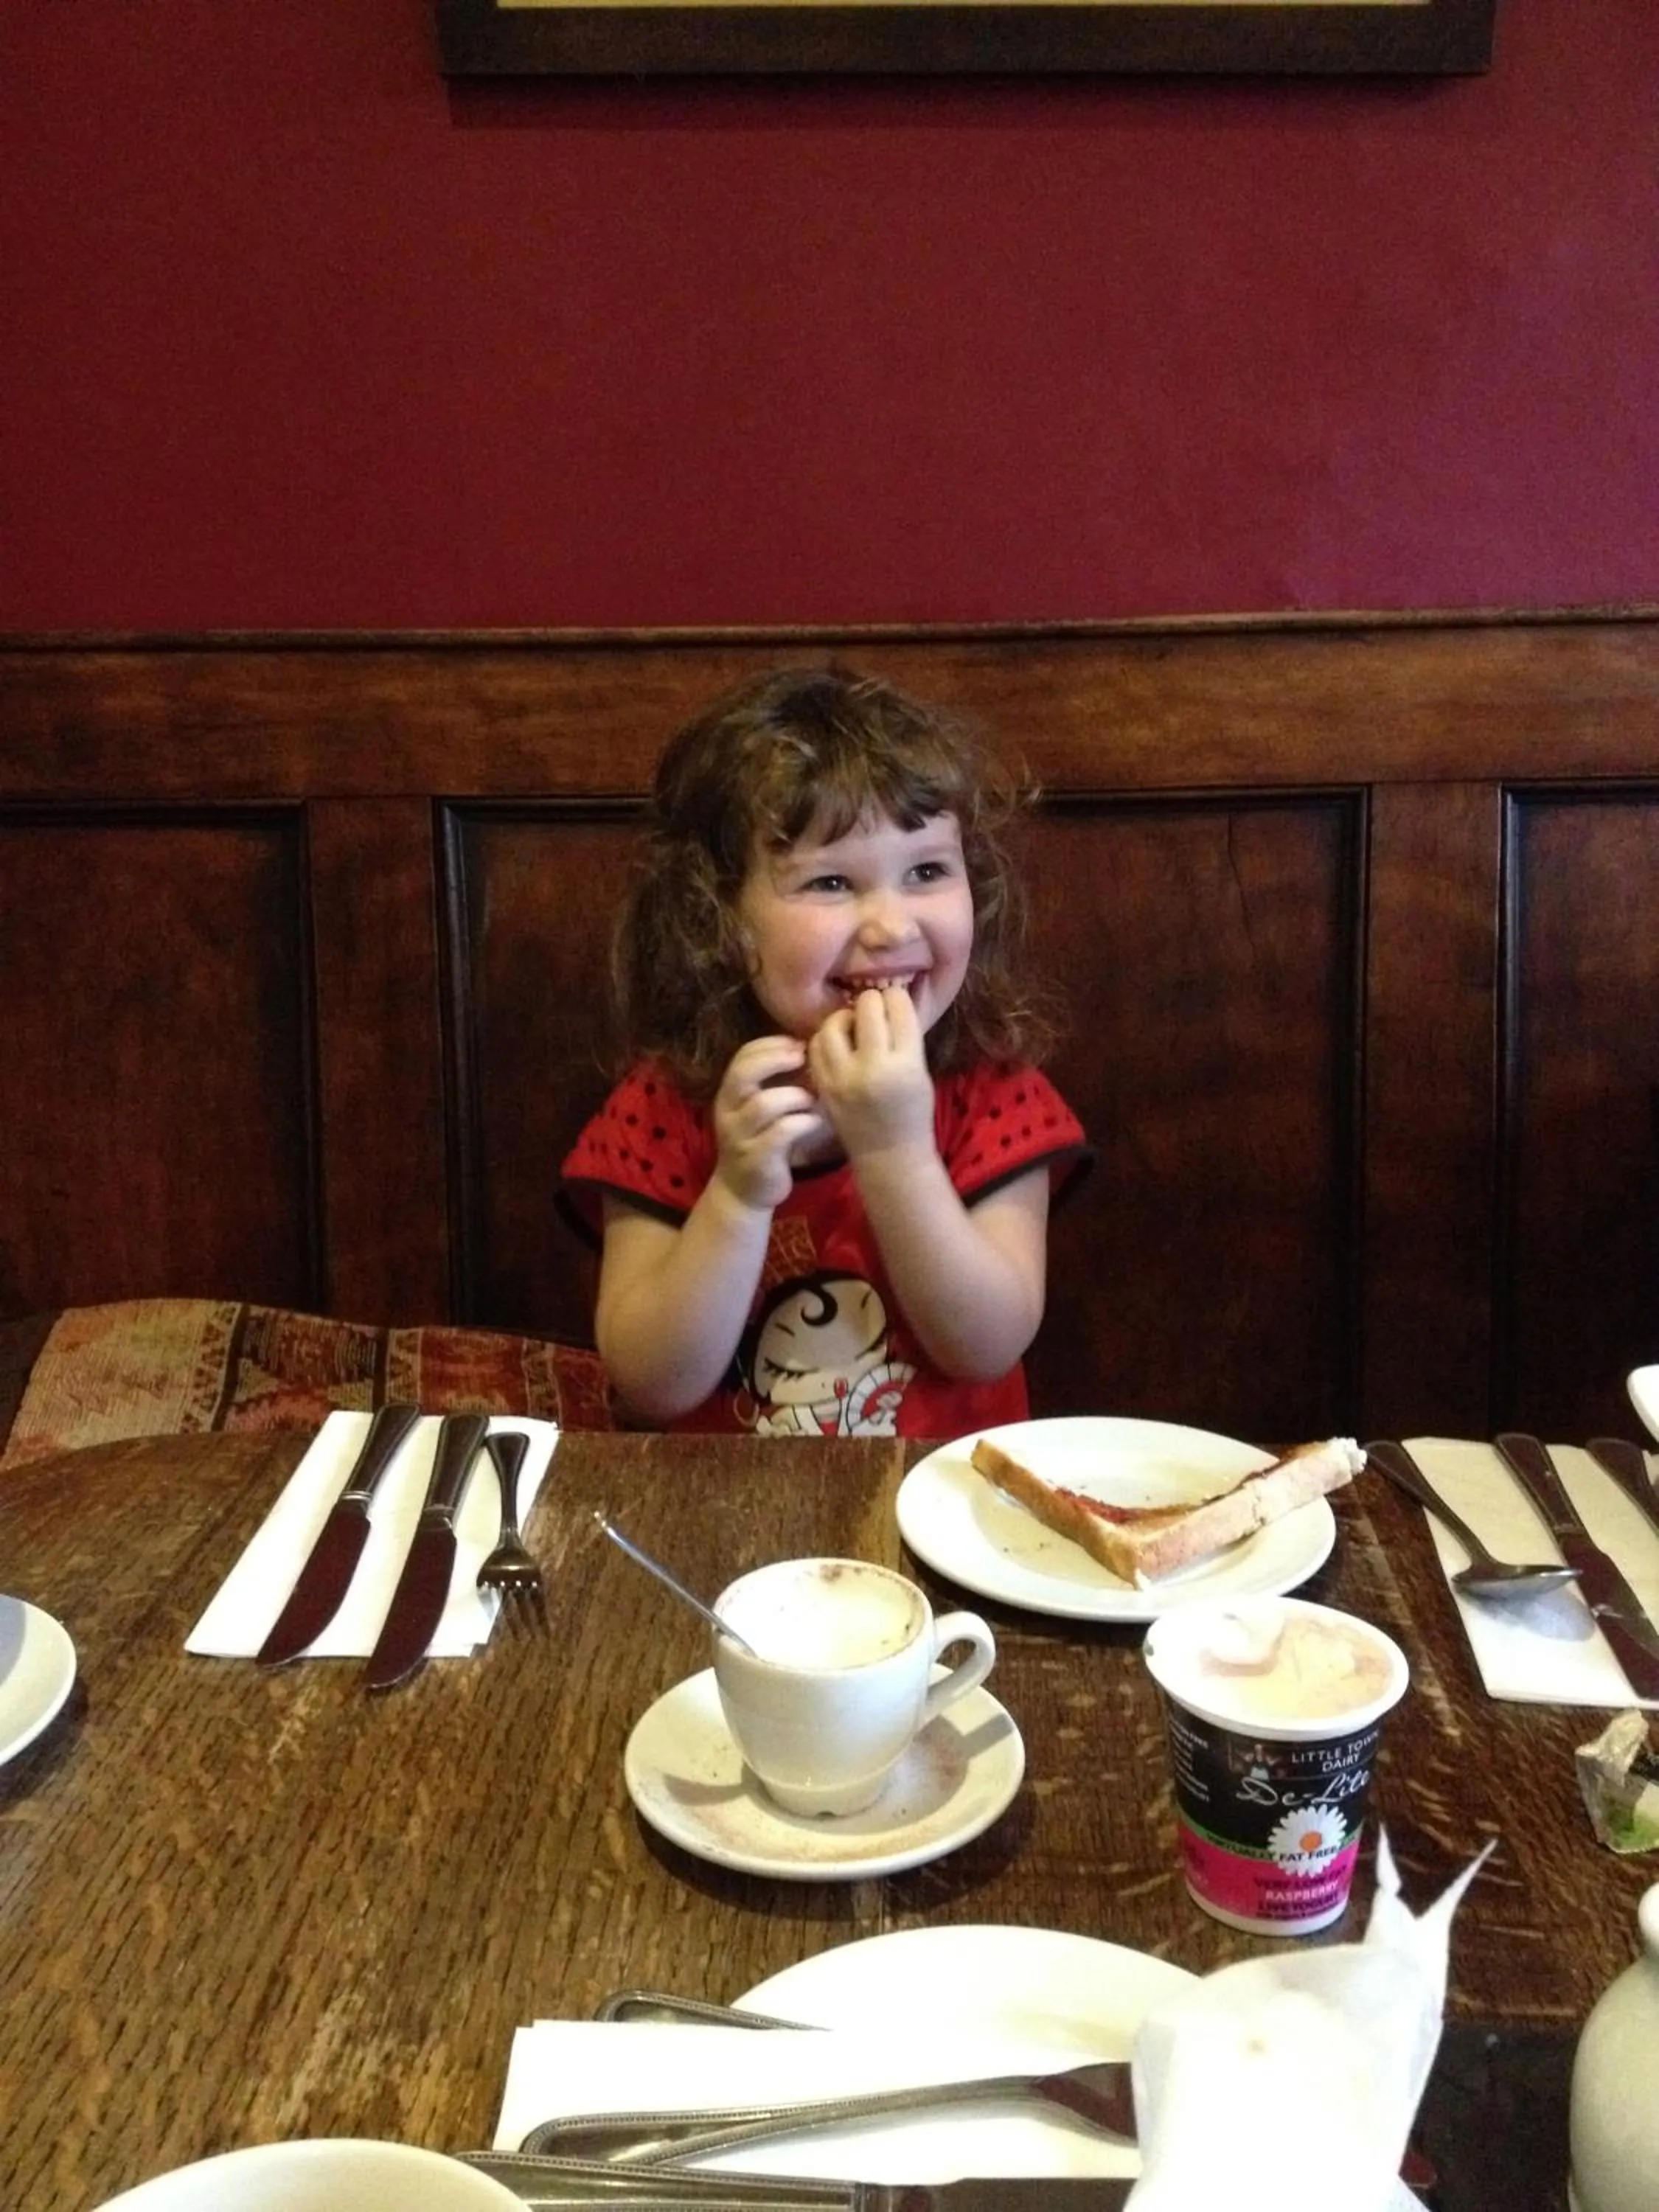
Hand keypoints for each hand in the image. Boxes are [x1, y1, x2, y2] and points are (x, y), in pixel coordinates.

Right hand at [711, 1035, 831, 1211]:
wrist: (743, 1191)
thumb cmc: (761, 1141)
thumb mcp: (761, 1108)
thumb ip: (775, 1081)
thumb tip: (807, 1048)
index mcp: (729, 1093)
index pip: (742, 1056)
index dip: (770, 1044)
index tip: (798, 1043)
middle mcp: (728, 1111)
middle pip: (743, 1073)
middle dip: (775, 1059)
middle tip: (803, 1058)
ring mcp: (739, 1137)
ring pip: (764, 1104)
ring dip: (795, 1095)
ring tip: (812, 1098)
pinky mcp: (756, 1159)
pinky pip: (780, 1134)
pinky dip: (803, 1122)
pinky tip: (816, 1122)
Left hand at [807, 985, 935, 1164]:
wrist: (888, 1154)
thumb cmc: (912, 1112)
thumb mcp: (920, 1071)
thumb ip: (907, 1036)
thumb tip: (893, 996)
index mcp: (907, 1064)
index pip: (899, 1007)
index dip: (896, 997)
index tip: (895, 1001)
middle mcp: (873, 1068)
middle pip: (867, 1007)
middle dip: (872, 1001)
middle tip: (873, 1007)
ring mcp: (843, 1077)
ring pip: (835, 1023)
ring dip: (845, 1016)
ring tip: (853, 1024)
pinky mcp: (823, 1086)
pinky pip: (816, 1046)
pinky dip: (826, 1038)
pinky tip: (837, 1043)